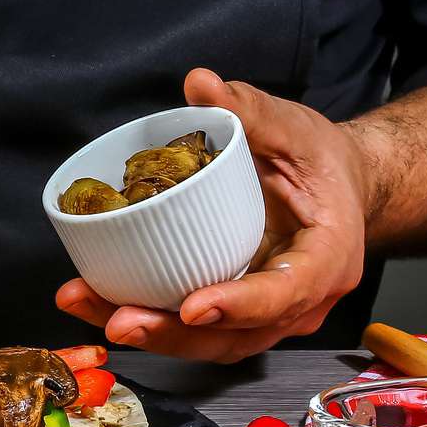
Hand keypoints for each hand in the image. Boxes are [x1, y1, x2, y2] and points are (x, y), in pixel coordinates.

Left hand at [57, 68, 371, 362]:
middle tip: (118, 320)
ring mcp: (267, 316)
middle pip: (238, 335)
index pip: (287, 293)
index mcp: (327, 258)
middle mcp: (300, 301)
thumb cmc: (321, 162)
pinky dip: (148, 321)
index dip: (241, 306)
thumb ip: (250, 110)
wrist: (337, 189)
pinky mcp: (236, 316)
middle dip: (173, 334)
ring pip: (210, 342)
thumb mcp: (294, 129)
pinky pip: (194, 330)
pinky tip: (98, 301)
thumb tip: (200, 83)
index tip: (193, 307)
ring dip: (149, 334)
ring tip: (89, 306)